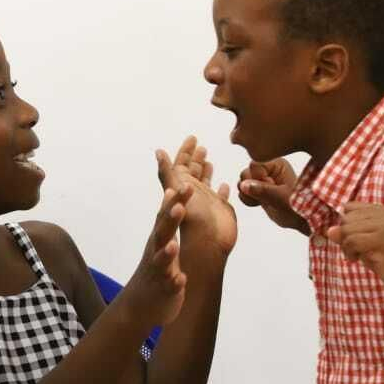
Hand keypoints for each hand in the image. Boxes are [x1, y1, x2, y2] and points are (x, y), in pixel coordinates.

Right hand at [122, 183, 189, 328]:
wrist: (140, 305)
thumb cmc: (156, 268)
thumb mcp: (162, 240)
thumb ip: (167, 218)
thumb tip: (171, 191)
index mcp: (160, 239)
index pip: (167, 216)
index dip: (176, 202)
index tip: (188, 185)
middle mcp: (156, 252)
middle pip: (162, 233)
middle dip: (170, 220)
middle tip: (179, 206)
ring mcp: (159, 272)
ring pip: (161, 261)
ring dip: (167, 253)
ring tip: (173, 245)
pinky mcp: (164, 291)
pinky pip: (169, 287)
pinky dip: (174, 283)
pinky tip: (180, 279)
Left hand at [157, 137, 236, 255]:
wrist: (206, 246)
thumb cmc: (190, 220)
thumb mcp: (175, 192)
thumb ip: (167, 172)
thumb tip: (158, 152)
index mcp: (181, 186)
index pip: (182, 164)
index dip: (186, 150)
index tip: (192, 138)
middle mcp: (193, 193)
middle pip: (193, 171)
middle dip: (196, 158)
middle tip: (200, 145)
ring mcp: (206, 202)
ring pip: (205, 183)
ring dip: (206, 171)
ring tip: (208, 161)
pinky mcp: (219, 211)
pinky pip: (220, 197)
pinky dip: (222, 191)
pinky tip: (225, 185)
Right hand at [237, 159, 308, 233]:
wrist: (299, 219)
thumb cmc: (296, 208)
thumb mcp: (281, 199)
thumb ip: (262, 190)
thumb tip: (243, 184)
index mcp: (278, 164)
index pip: (255, 165)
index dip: (257, 178)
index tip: (270, 188)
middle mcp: (269, 169)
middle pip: (246, 172)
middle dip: (251, 188)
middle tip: (266, 197)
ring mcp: (262, 179)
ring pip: (242, 181)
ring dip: (248, 194)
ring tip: (262, 201)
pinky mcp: (257, 188)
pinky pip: (242, 190)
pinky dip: (247, 199)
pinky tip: (259, 203)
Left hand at [324, 203, 383, 299]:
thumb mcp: (363, 243)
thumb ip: (347, 234)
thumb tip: (330, 231)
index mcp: (378, 210)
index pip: (348, 208)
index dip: (346, 224)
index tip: (354, 239)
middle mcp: (381, 213)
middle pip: (345, 219)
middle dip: (344, 237)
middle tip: (355, 251)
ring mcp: (382, 225)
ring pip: (346, 230)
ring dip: (346, 247)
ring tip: (357, 256)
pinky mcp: (381, 238)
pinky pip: (352, 241)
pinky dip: (350, 253)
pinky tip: (359, 259)